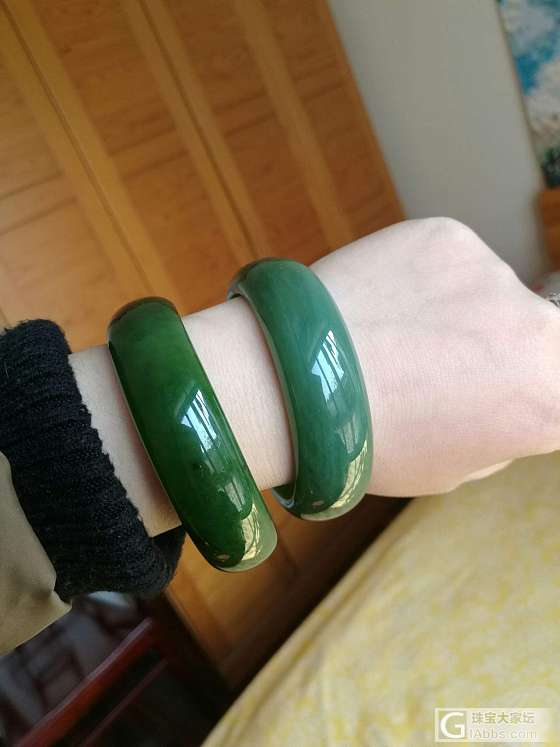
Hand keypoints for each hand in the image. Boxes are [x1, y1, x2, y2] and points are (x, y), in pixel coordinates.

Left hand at [313, 218, 559, 495]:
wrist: (299, 386)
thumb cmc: (371, 443)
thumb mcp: (454, 468)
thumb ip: (501, 428)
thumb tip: (503, 397)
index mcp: (552, 398)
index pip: (554, 387)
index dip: (522, 393)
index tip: (489, 394)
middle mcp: (538, 329)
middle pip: (533, 334)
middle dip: (497, 349)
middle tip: (439, 366)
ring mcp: (493, 274)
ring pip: (484, 292)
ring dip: (453, 311)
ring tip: (389, 338)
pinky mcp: (449, 236)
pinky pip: (444, 260)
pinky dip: (419, 278)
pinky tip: (377, 305)